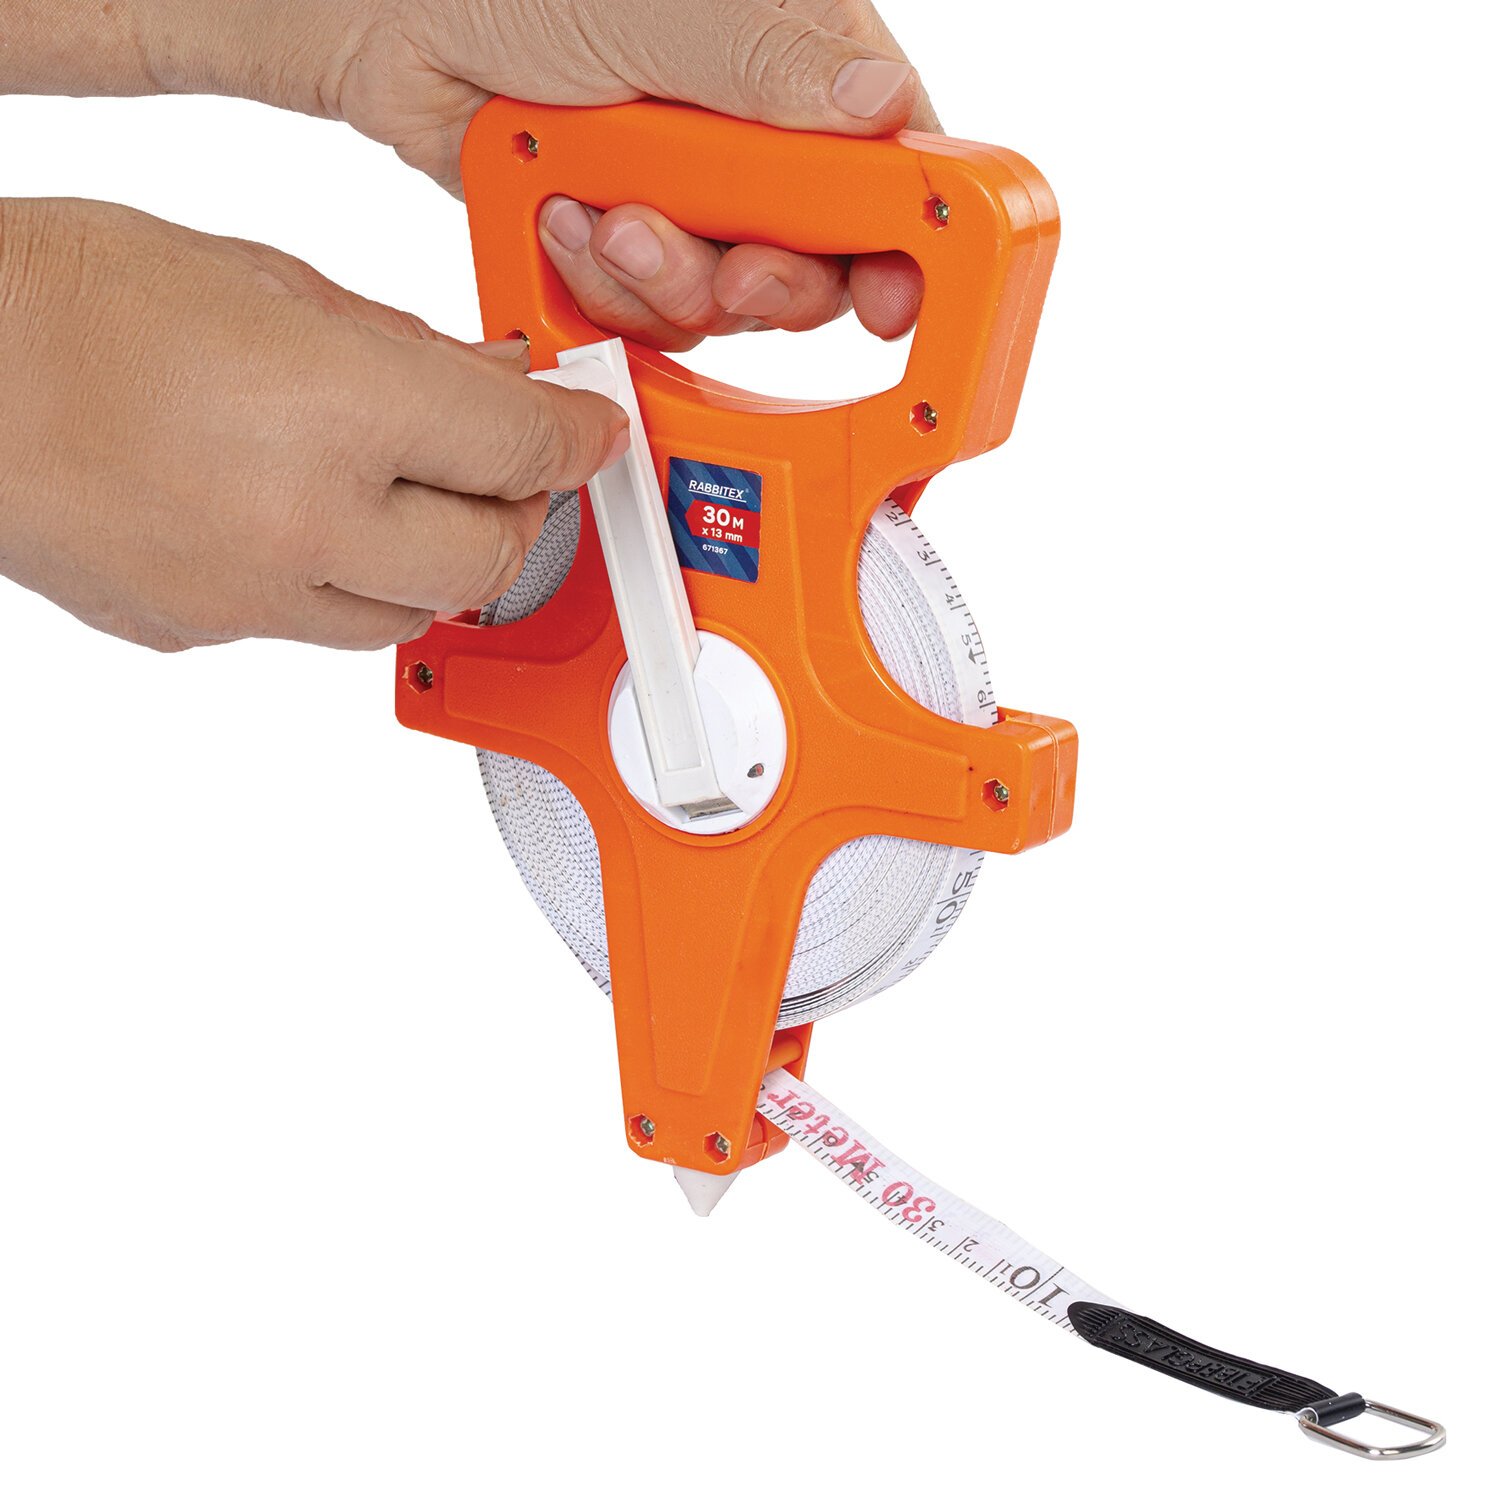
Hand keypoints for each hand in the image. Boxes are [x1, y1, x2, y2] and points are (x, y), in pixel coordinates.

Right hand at [0, 199, 625, 651]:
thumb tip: (490, 375)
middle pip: (488, 560)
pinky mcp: (204, 633)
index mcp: (331, 412)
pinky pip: (318, 628)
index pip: (518, 452)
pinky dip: (341, 584)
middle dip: (514, 513)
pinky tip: (303, 522)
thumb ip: (401, 345)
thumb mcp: (265, 280)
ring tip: (395, 496)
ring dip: (432, 561)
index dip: (572, 438)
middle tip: (500, 470)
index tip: (584, 431)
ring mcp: (250, 595)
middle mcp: (301, 523)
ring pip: (411, 615)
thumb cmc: (72, 302)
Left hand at [155, 0, 934, 348]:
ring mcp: (691, 196)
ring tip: (610, 221)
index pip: (894, 172)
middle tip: (726, 268)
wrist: (395, 22)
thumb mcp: (663, 12)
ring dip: (665, 280)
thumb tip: (881, 103)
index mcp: (799, 65)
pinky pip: (648, 311)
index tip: (892, 301)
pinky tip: (568, 223)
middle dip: (761, 279)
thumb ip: (772, 63)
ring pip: (725, 299)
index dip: (906, 247)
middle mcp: (756, 139)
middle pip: (814, 262)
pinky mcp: (629, 240)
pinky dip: (605, 285)